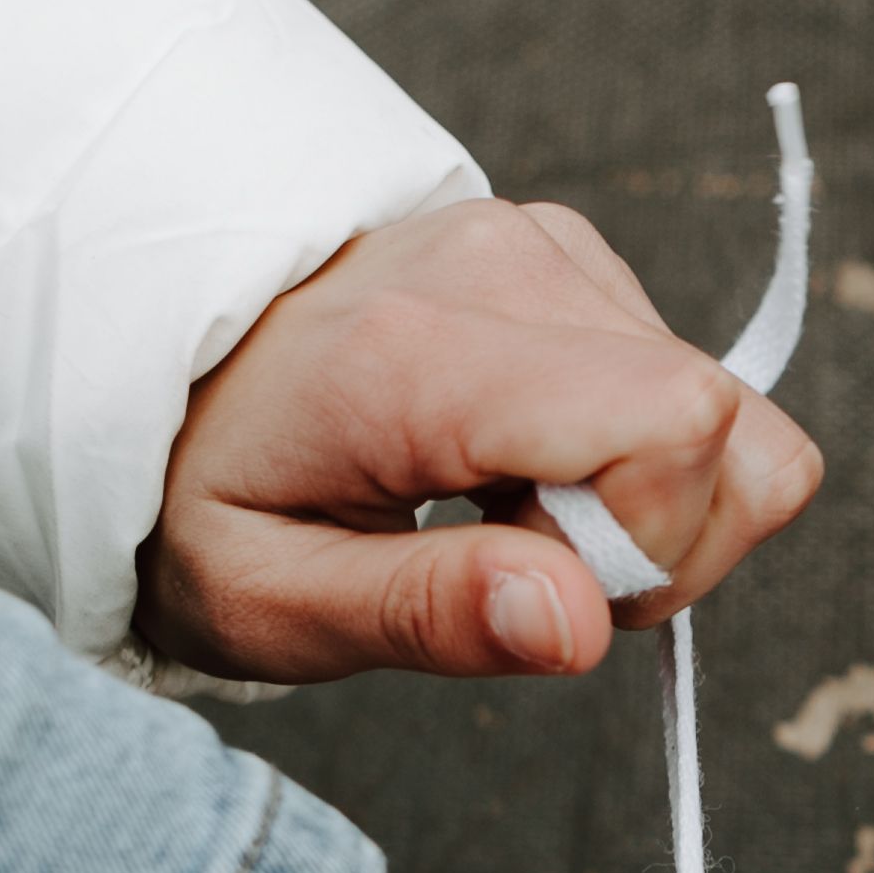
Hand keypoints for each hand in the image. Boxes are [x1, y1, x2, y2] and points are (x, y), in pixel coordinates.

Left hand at [135, 201, 824, 683]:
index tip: (531, 590)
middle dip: (657, 543)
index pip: (675, 421)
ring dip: (642, 505)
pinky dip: (626, 457)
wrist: (151, 380)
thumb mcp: (269, 603)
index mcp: (423, 352)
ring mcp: (543, 247)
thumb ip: (427, 616)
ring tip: (502, 516)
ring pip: (721, 413)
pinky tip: (513, 470)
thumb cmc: (204, 499)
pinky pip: (682, 387)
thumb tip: (580, 625)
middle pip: (722, 425)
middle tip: (513, 565)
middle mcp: (505, 267)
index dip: (647, 546)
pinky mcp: (567, 257)